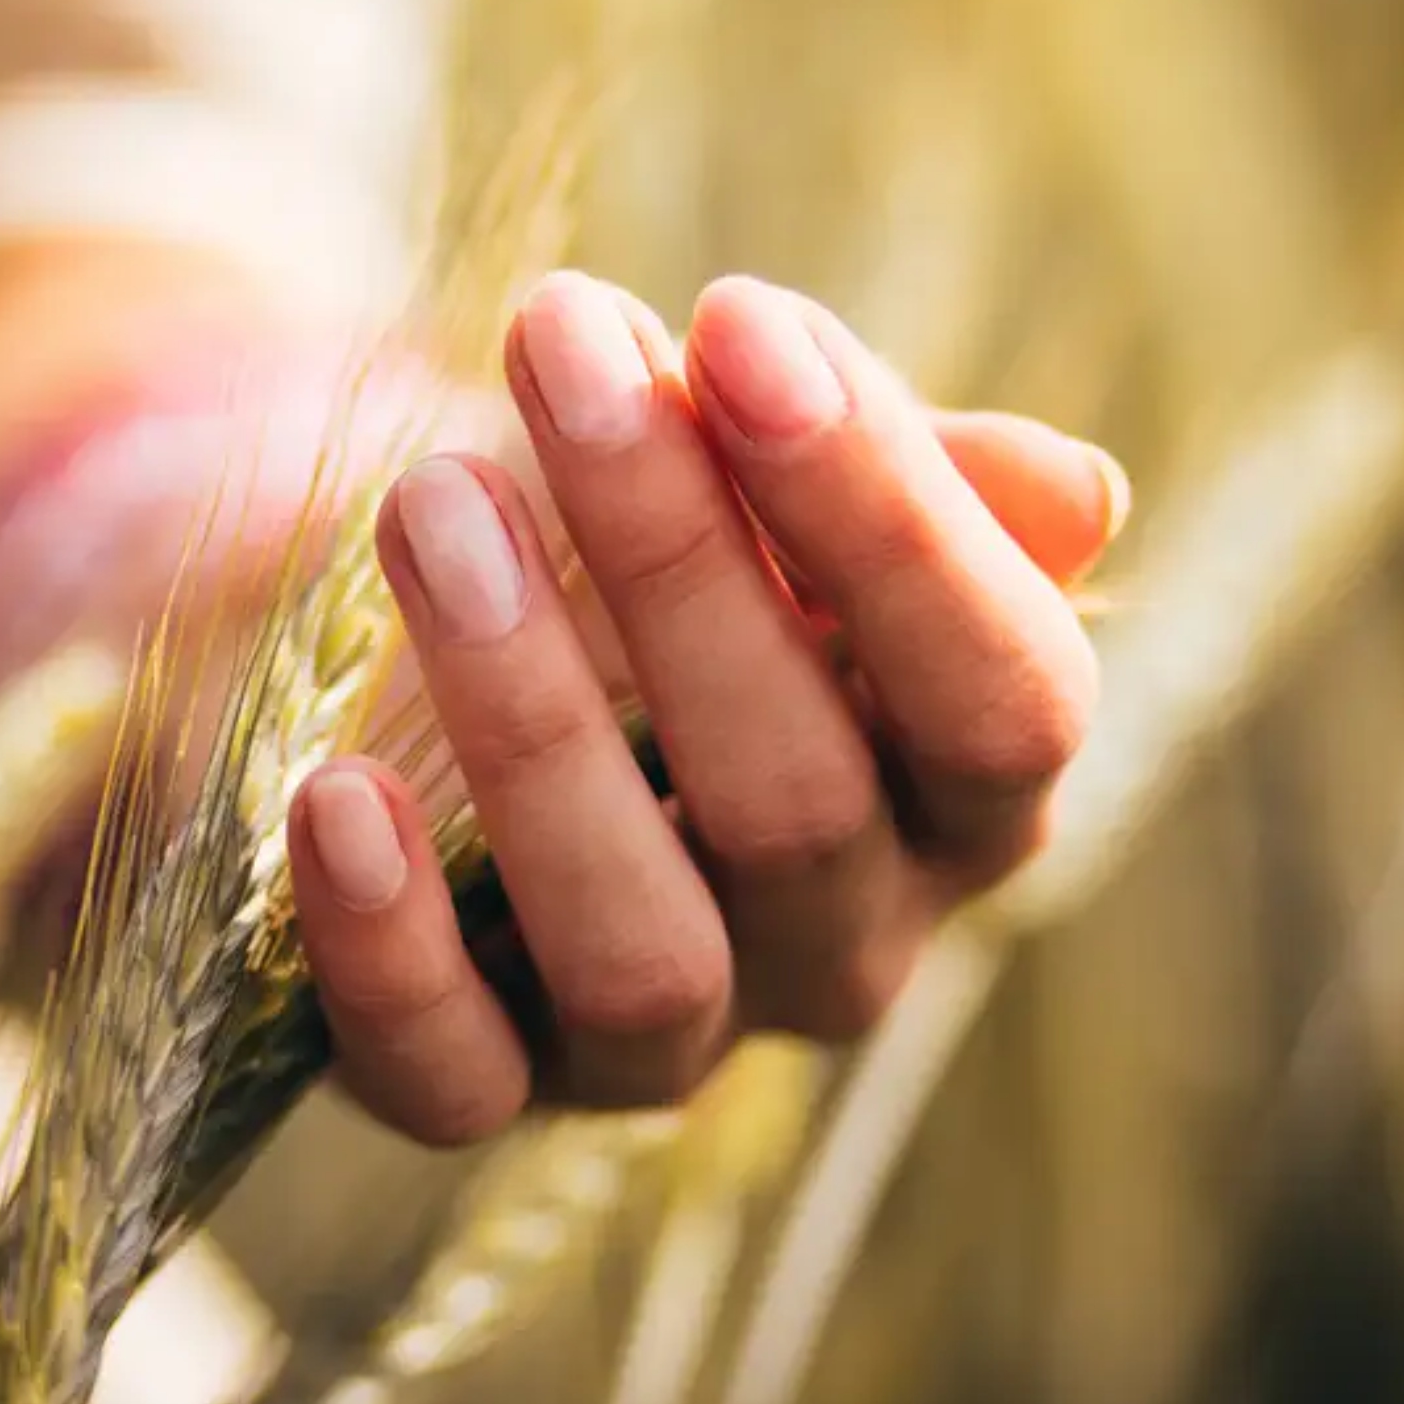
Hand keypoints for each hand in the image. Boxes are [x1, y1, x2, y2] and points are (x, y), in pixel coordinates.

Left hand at [288, 274, 1123, 1145]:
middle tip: (557, 351)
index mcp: (957, 795)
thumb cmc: (645, 545)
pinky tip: (332, 797)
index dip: (889, 518)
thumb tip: (1071, 494)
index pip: (1001, 699)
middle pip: (801, 802)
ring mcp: (664, 1036)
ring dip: (531, 720)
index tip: (741, 319)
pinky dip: (389, 946)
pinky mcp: (483, 1085)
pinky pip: (453, 1077)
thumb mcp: (765, 476)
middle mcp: (841, 944)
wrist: (406, 643)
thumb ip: (905, 474)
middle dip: (675, 557)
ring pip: (642, 951)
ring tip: (431, 502)